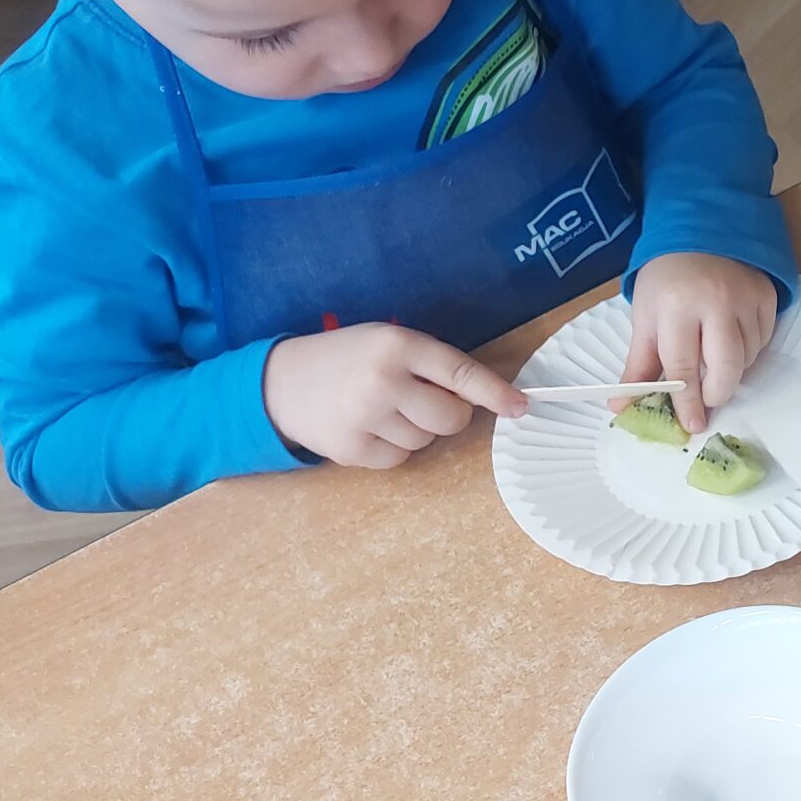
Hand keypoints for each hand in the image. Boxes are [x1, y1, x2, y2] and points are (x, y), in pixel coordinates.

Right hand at [262, 323, 527, 469]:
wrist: (279, 381)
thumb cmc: (347, 357)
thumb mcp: (387, 341)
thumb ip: (430, 364)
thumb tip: (486, 396)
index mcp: (397, 346)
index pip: (460, 372)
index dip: (495, 393)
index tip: (521, 407)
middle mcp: (383, 381)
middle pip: (451, 418)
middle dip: (448, 414)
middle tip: (421, 399)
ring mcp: (365, 419)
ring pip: (427, 441)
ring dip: (416, 429)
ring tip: (381, 408)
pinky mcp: (351, 451)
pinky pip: (400, 459)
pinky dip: (393, 447)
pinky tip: (367, 427)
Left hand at [625, 252, 780, 431]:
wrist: (700, 232)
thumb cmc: (666, 281)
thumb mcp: (645, 319)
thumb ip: (639, 365)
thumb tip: (622, 407)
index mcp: (676, 307)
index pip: (684, 367)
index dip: (688, 402)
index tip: (692, 425)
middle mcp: (715, 302)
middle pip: (726, 368)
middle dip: (718, 393)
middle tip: (709, 401)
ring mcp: (746, 298)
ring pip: (747, 358)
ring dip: (731, 370)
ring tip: (713, 358)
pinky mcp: (767, 297)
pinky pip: (763, 341)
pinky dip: (748, 351)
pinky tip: (730, 340)